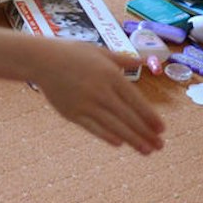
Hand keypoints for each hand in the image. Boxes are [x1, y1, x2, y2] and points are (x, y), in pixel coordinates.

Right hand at [31, 40, 166, 153]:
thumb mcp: (100, 52)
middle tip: (160, 145)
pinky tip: (119, 144)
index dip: (150, 117)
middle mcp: (101, 92)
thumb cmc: (72, 53)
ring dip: (132, 140)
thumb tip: (143, 60)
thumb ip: (123, 59)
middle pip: (128, 117)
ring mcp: (86, 104)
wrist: (41, 60)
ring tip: (146, 151)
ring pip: (114, 126)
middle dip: (146, 133)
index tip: (161, 129)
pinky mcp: (72, 113)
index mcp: (111, 76)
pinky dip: (107, 136)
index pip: (136, 101)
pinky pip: (93, 128)